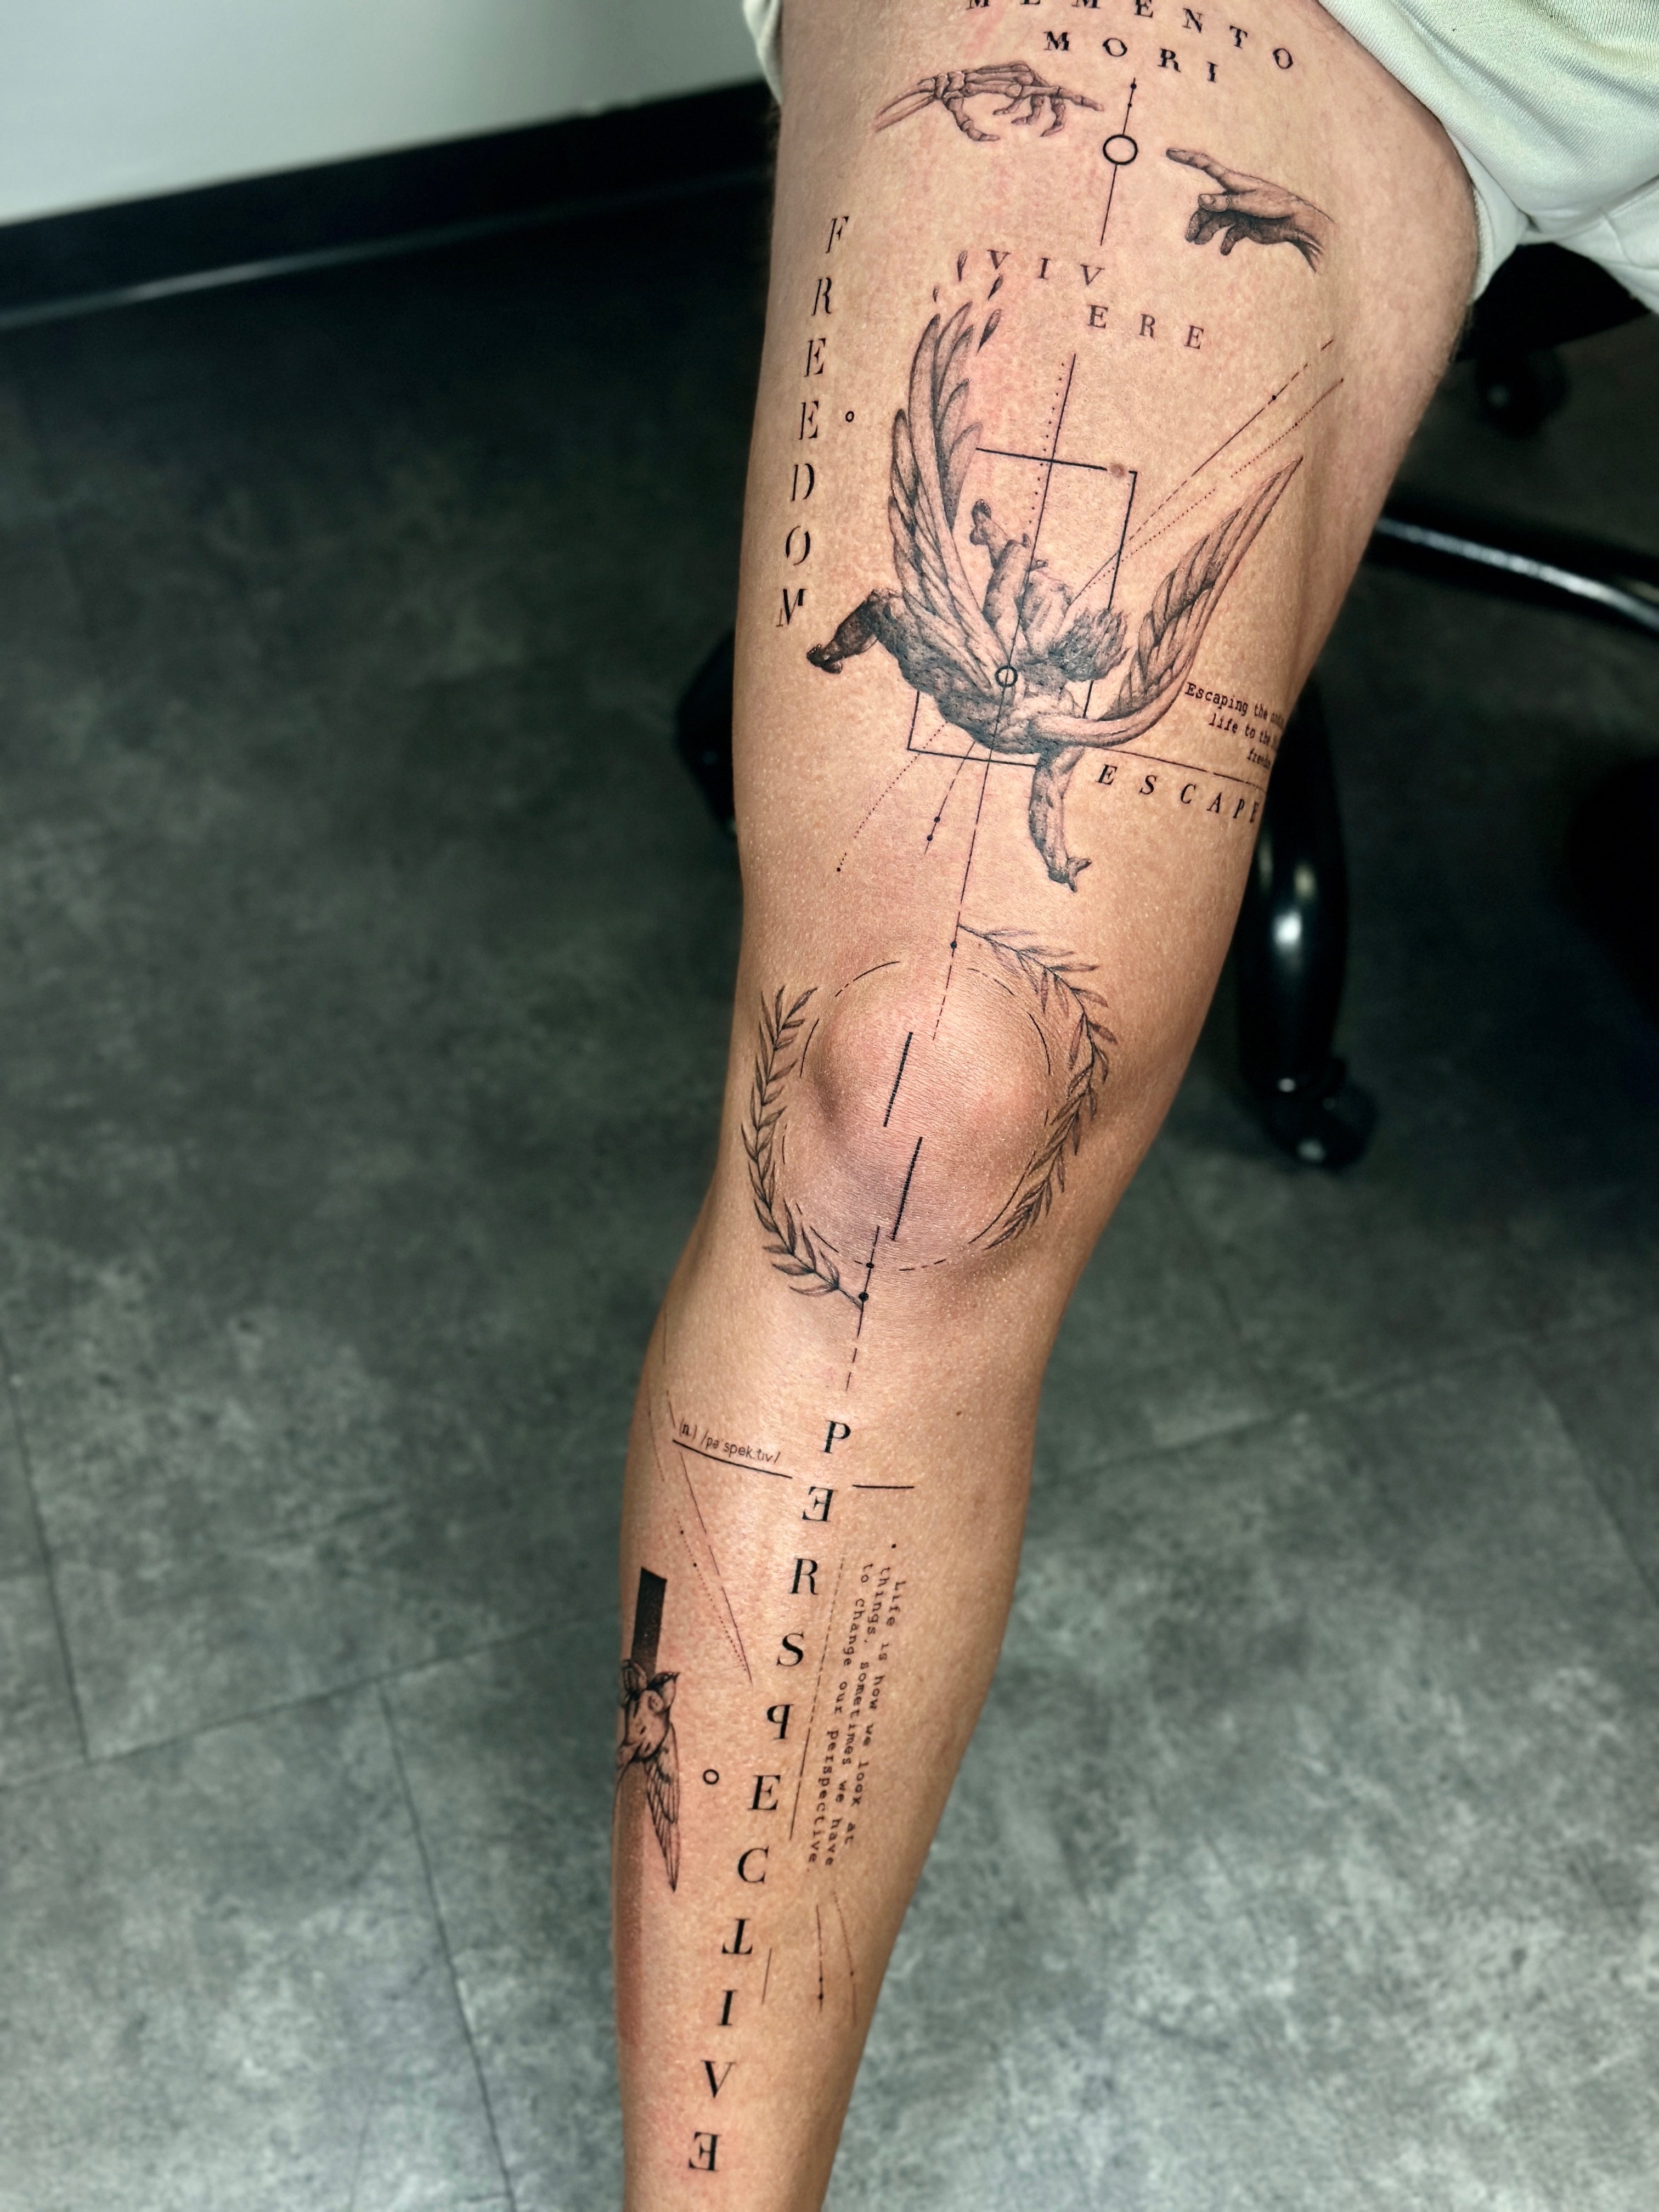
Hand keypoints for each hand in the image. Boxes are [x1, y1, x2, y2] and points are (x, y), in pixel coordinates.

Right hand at [1166, 148, 1332, 268]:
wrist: (1295, 223)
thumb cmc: (1275, 207)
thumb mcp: (1248, 204)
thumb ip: (1224, 203)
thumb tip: (1200, 199)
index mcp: (1233, 183)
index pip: (1206, 166)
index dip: (1187, 158)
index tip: (1169, 152)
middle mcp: (1233, 195)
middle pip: (1207, 205)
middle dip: (1197, 220)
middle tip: (1190, 238)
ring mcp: (1239, 210)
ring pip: (1215, 221)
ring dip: (1206, 233)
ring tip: (1199, 244)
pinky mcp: (1245, 225)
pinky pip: (1230, 234)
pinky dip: (1225, 243)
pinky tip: (1225, 251)